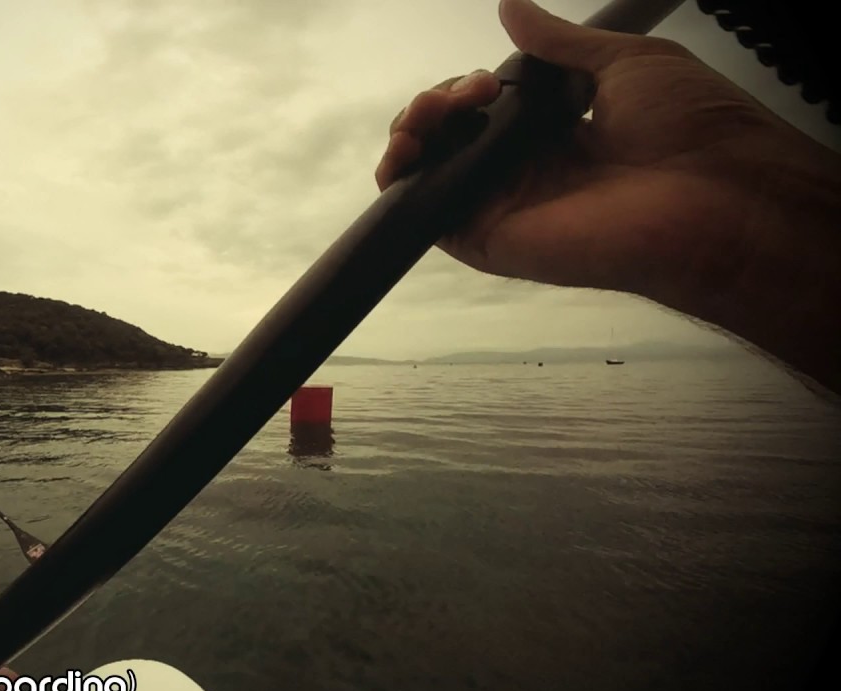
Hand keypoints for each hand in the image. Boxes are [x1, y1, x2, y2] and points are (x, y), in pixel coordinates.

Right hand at [377, 0, 840, 394]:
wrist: (718, 197)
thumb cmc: (694, 131)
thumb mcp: (625, 61)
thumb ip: (559, 42)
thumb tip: (512, 9)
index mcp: (557, 133)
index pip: (484, 112)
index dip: (466, 89)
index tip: (487, 77)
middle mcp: (527, 172)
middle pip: (449, 138)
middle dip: (435, 104)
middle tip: (468, 93)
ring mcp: (506, 207)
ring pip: (430, 172)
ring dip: (411, 134)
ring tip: (426, 115)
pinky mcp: (491, 240)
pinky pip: (427, 216)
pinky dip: (402, 182)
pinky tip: (408, 149)